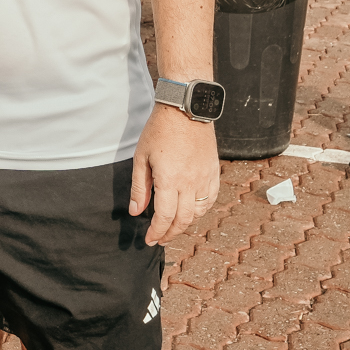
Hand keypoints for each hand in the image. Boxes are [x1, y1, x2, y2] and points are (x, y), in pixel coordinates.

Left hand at [130, 104, 219, 245]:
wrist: (186, 109)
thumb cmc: (159, 131)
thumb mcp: (141, 157)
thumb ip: (139, 188)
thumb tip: (136, 212)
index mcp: (170, 180)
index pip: (164, 217)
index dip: (156, 232)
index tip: (149, 239)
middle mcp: (190, 183)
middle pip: (182, 220)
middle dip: (169, 234)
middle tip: (159, 239)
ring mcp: (205, 178)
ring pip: (198, 213)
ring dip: (185, 224)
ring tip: (172, 227)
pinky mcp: (213, 172)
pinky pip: (210, 199)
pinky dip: (201, 210)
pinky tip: (191, 212)